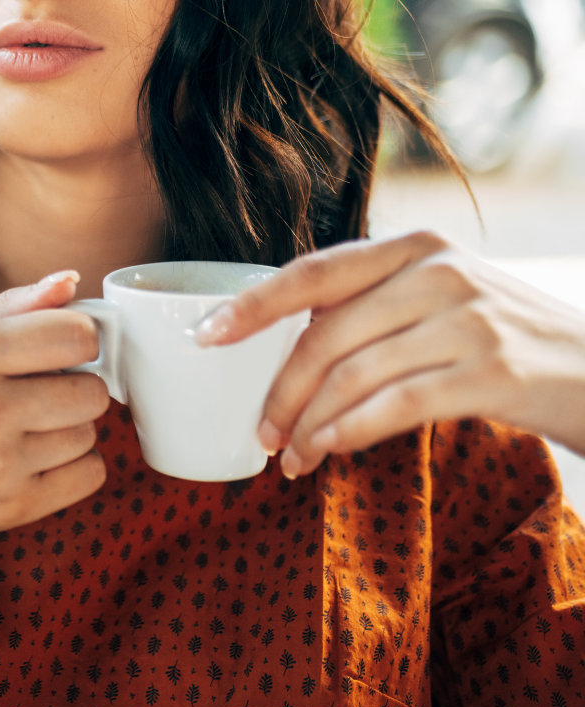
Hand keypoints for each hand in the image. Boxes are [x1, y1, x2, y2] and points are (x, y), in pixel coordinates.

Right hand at [0, 270, 109, 565]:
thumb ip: (9, 310)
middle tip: (35, 399)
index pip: (76, 333)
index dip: (79, 342)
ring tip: (22, 435)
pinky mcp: (15, 505)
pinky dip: (70, 471)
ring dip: (66, 433)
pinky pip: (89, 475)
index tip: (64, 352)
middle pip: (91, 389)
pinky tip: (30, 464)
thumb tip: (70, 281)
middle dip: (72, 391)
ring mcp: (1, 460)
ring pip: (90, 433)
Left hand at [194, 230, 584, 477]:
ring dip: (309, 424)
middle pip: (324, 334)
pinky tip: (328, 452)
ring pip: (353, 374)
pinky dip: (349, 432)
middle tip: (261, 435)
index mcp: (413, 247)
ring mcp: (469, 320)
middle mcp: (439, 272)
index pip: (312, 272)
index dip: (251, 305)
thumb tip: (278, 340)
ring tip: (291, 458)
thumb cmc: (502, 341)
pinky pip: (395, 406)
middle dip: (280, 391)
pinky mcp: (492, 372)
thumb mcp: (440, 299)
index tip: (204, 338)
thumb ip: (371, 305)